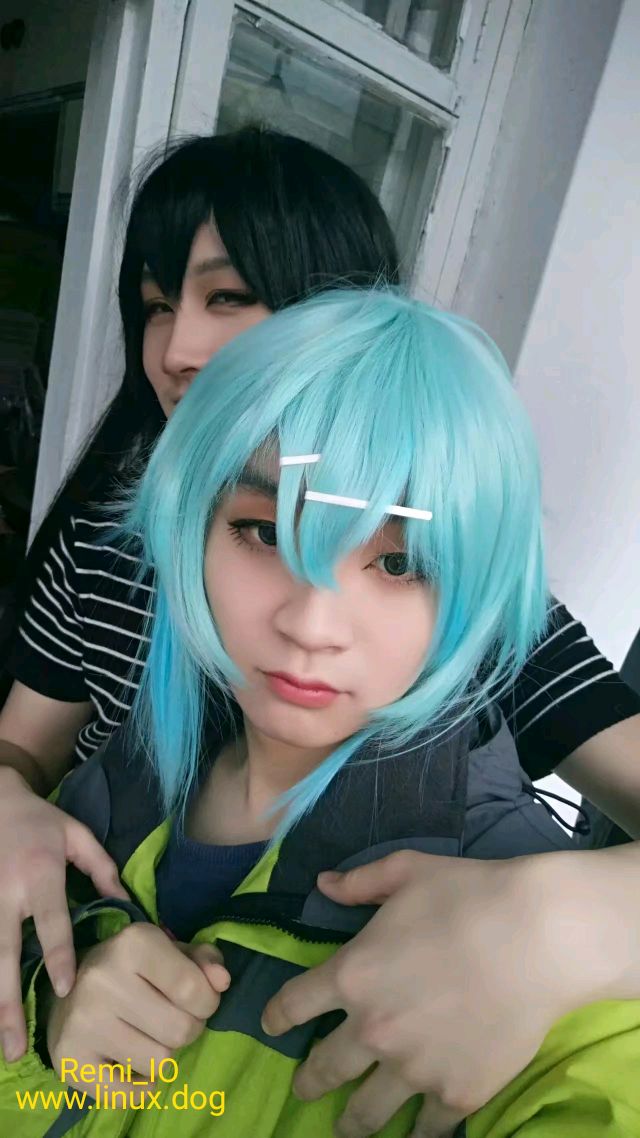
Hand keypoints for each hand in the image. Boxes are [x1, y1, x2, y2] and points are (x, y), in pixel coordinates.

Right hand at [0, 767, 128, 1063]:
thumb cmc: (40, 821)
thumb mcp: (76, 833)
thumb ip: (102, 868)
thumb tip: (128, 905)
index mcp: (40, 873)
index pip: (50, 920)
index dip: (58, 954)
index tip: (65, 987)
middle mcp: (8, 893)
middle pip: (6, 954)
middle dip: (9, 1002)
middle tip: (17, 1046)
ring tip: (2, 1046)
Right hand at [47, 922, 229, 1099]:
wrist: (67, 986)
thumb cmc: (133, 967)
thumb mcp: (171, 952)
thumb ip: (205, 962)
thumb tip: (222, 981)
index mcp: (133, 943)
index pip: (194, 991)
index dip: (207, 1003)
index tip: (195, 1000)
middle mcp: (103, 978)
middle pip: (180, 1031)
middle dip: (188, 1029)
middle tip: (171, 1019)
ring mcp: (83, 1021)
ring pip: (159, 1063)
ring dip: (164, 1055)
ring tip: (149, 1036)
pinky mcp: (68, 1058)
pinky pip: (126, 1094)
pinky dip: (140, 1088)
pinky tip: (132, 1065)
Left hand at [261, 850, 587, 1137]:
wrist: (537, 936)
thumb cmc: (468, 894)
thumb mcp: (406, 870)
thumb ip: (359, 883)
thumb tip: (323, 884)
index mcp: (352, 975)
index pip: (294, 1005)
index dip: (276, 1016)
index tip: (271, 1026)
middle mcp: (372, 1029)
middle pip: (324, 1068)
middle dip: (310, 1081)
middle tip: (305, 1089)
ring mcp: (413, 1069)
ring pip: (366, 1111)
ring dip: (352, 1121)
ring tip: (348, 1127)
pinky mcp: (456, 1093)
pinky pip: (426, 1129)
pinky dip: (417, 1133)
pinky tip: (413, 1134)